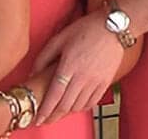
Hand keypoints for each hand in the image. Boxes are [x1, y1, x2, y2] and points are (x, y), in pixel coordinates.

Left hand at [31, 10, 125, 124]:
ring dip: (67, 112)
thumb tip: (32, 74)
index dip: (45, 110)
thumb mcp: (60, 38)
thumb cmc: (86, 29)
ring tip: (59, 112)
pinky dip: (82, 107)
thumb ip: (43, 57)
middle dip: (54, 116)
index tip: (38, 118)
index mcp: (69, 65)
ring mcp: (96, 81)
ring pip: (79, 106)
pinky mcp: (106, 82)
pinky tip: (76, 105)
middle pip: (65, 105)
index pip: (54, 95)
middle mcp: (83, 76)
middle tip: (46, 119)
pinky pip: (92, 102)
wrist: (114, 27)